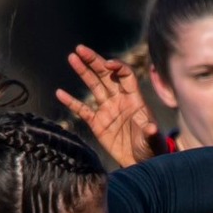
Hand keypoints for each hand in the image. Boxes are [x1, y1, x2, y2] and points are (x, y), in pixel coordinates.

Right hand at [56, 45, 163, 167]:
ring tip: (72, 58)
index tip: (108, 64)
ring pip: (94, 86)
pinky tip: (60, 93)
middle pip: (105, 75)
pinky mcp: (97, 123)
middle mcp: (119, 100)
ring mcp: (107, 110)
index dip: (117, 67)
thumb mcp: (153, 141)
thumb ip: (150, 133)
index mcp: (134, 99)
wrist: (141, 163)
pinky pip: (82, 110)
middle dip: (94, 61)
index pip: (125, 75)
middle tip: (80, 49)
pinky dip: (71, 102)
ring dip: (83, 71)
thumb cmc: (151, 149)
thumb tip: (150, 128)